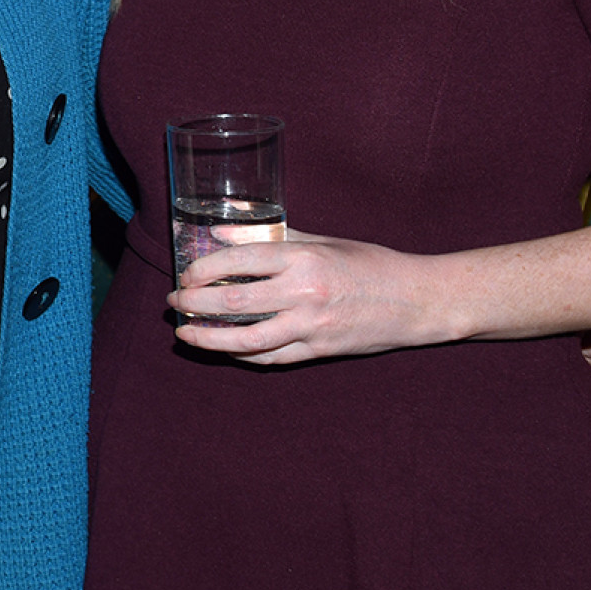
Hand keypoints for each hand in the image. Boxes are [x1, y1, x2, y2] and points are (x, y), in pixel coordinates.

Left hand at [169, 231, 445, 363]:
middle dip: (195, 304)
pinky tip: (222, 348)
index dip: (204, 269)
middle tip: (174, 302)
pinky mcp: (318, 351)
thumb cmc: (369, 263)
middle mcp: (304, 294)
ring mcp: (311, 327)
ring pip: (246, 340)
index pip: (238, 261)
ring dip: (208, 338)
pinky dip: (241, 354)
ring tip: (185, 332)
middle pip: (234, 303)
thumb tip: (219, 231)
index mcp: (304, 259)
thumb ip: (270, 237)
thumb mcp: (321, 241)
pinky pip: (270, 357)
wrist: (417, 301)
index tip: (185, 274)